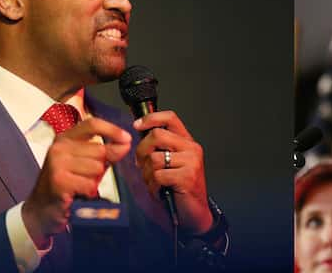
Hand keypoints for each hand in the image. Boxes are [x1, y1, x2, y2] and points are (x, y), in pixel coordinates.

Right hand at [22, 118, 131, 247]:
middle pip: (100, 150)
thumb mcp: (87, 164)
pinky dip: (88, 193)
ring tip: (79, 185)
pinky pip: (90, 184)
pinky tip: (76, 194)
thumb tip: (125, 143)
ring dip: (94, 181)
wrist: (42, 209)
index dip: (112, 130)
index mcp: (66, 138)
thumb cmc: (68, 185)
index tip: (127, 138)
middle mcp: (59, 147)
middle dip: (101, 167)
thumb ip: (107, 153)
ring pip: (97, 168)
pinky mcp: (59, 180)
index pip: (92, 124)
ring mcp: (57, 163)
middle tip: (85, 177)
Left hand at [133, 111, 211, 234]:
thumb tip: (139, 134)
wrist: (194, 214)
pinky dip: (153, 186)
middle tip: (142, 165)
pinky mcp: (187, 177)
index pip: (170, 118)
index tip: (137, 125)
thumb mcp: (171, 164)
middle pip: (157, 135)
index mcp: (187, 143)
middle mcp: (192, 149)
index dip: (151, 118)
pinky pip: (157, 175)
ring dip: (147, 174)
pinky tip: (160, 191)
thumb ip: (160, 148)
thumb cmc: (179, 190)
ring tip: (155, 183)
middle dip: (142, 151)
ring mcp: (191, 162)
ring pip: (154, 158)